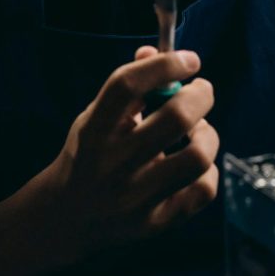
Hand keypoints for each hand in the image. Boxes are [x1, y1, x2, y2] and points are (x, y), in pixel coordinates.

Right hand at [41, 47, 218, 261]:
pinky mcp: (154, 223)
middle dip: (200, 95)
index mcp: (93, 131)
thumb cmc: (88, 155)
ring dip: (207, 134)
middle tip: (201, 91)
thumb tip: (154, 52)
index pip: (127, 86)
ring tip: (198, 130)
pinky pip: (203, 191)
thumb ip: (126, 83)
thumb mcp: (95, 116)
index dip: (164, 65)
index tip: (189, 60)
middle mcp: (113, 165)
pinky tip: (195, 164)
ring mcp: (135, 198)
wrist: (65, 219)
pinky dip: (208, 170)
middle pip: (175, 118)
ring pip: (196, 157)